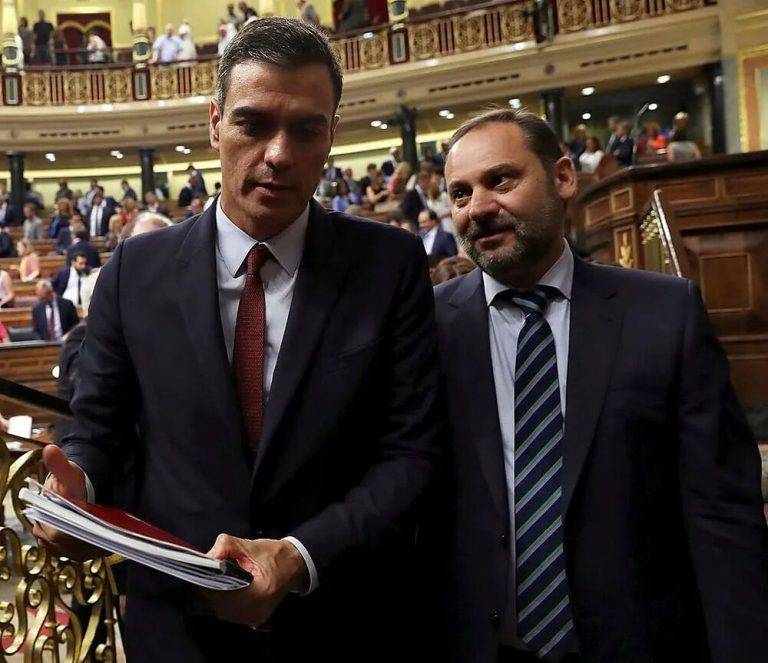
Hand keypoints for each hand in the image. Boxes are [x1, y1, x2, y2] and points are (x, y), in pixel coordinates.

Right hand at [32, 445, 102, 559]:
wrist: (70, 491)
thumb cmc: (70, 482)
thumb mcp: (68, 472)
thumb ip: (60, 465)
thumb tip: (50, 449)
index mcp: (44, 522)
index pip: (61, 535)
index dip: (80, 533)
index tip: (100, 528)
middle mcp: (46, 539)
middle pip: (71, 547)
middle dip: (90, 541)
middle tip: (111, 533)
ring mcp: (57, 548)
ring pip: (78, 552)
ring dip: (95, 547)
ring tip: (113, 537)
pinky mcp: (69, 551)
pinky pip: (83, 554)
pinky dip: (96, 549)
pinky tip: (110, 542)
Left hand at [204, 536, 307, 627]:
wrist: (294, 565)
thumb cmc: (274, 555)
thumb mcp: (250, 545)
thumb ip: (226, 545)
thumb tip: (208, 556)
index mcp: (259, 592)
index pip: (222, 593)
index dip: (207, 582)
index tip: (200, 571)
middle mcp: (256, 610)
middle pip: (219, 605)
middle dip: (209, 589)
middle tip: (204, 574)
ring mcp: (255, 618)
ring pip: (222, 611)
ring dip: (215, 596)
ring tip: (213, 580)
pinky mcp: (254, 619)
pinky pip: (230, 613)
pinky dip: (223, 602)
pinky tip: (223, 589)